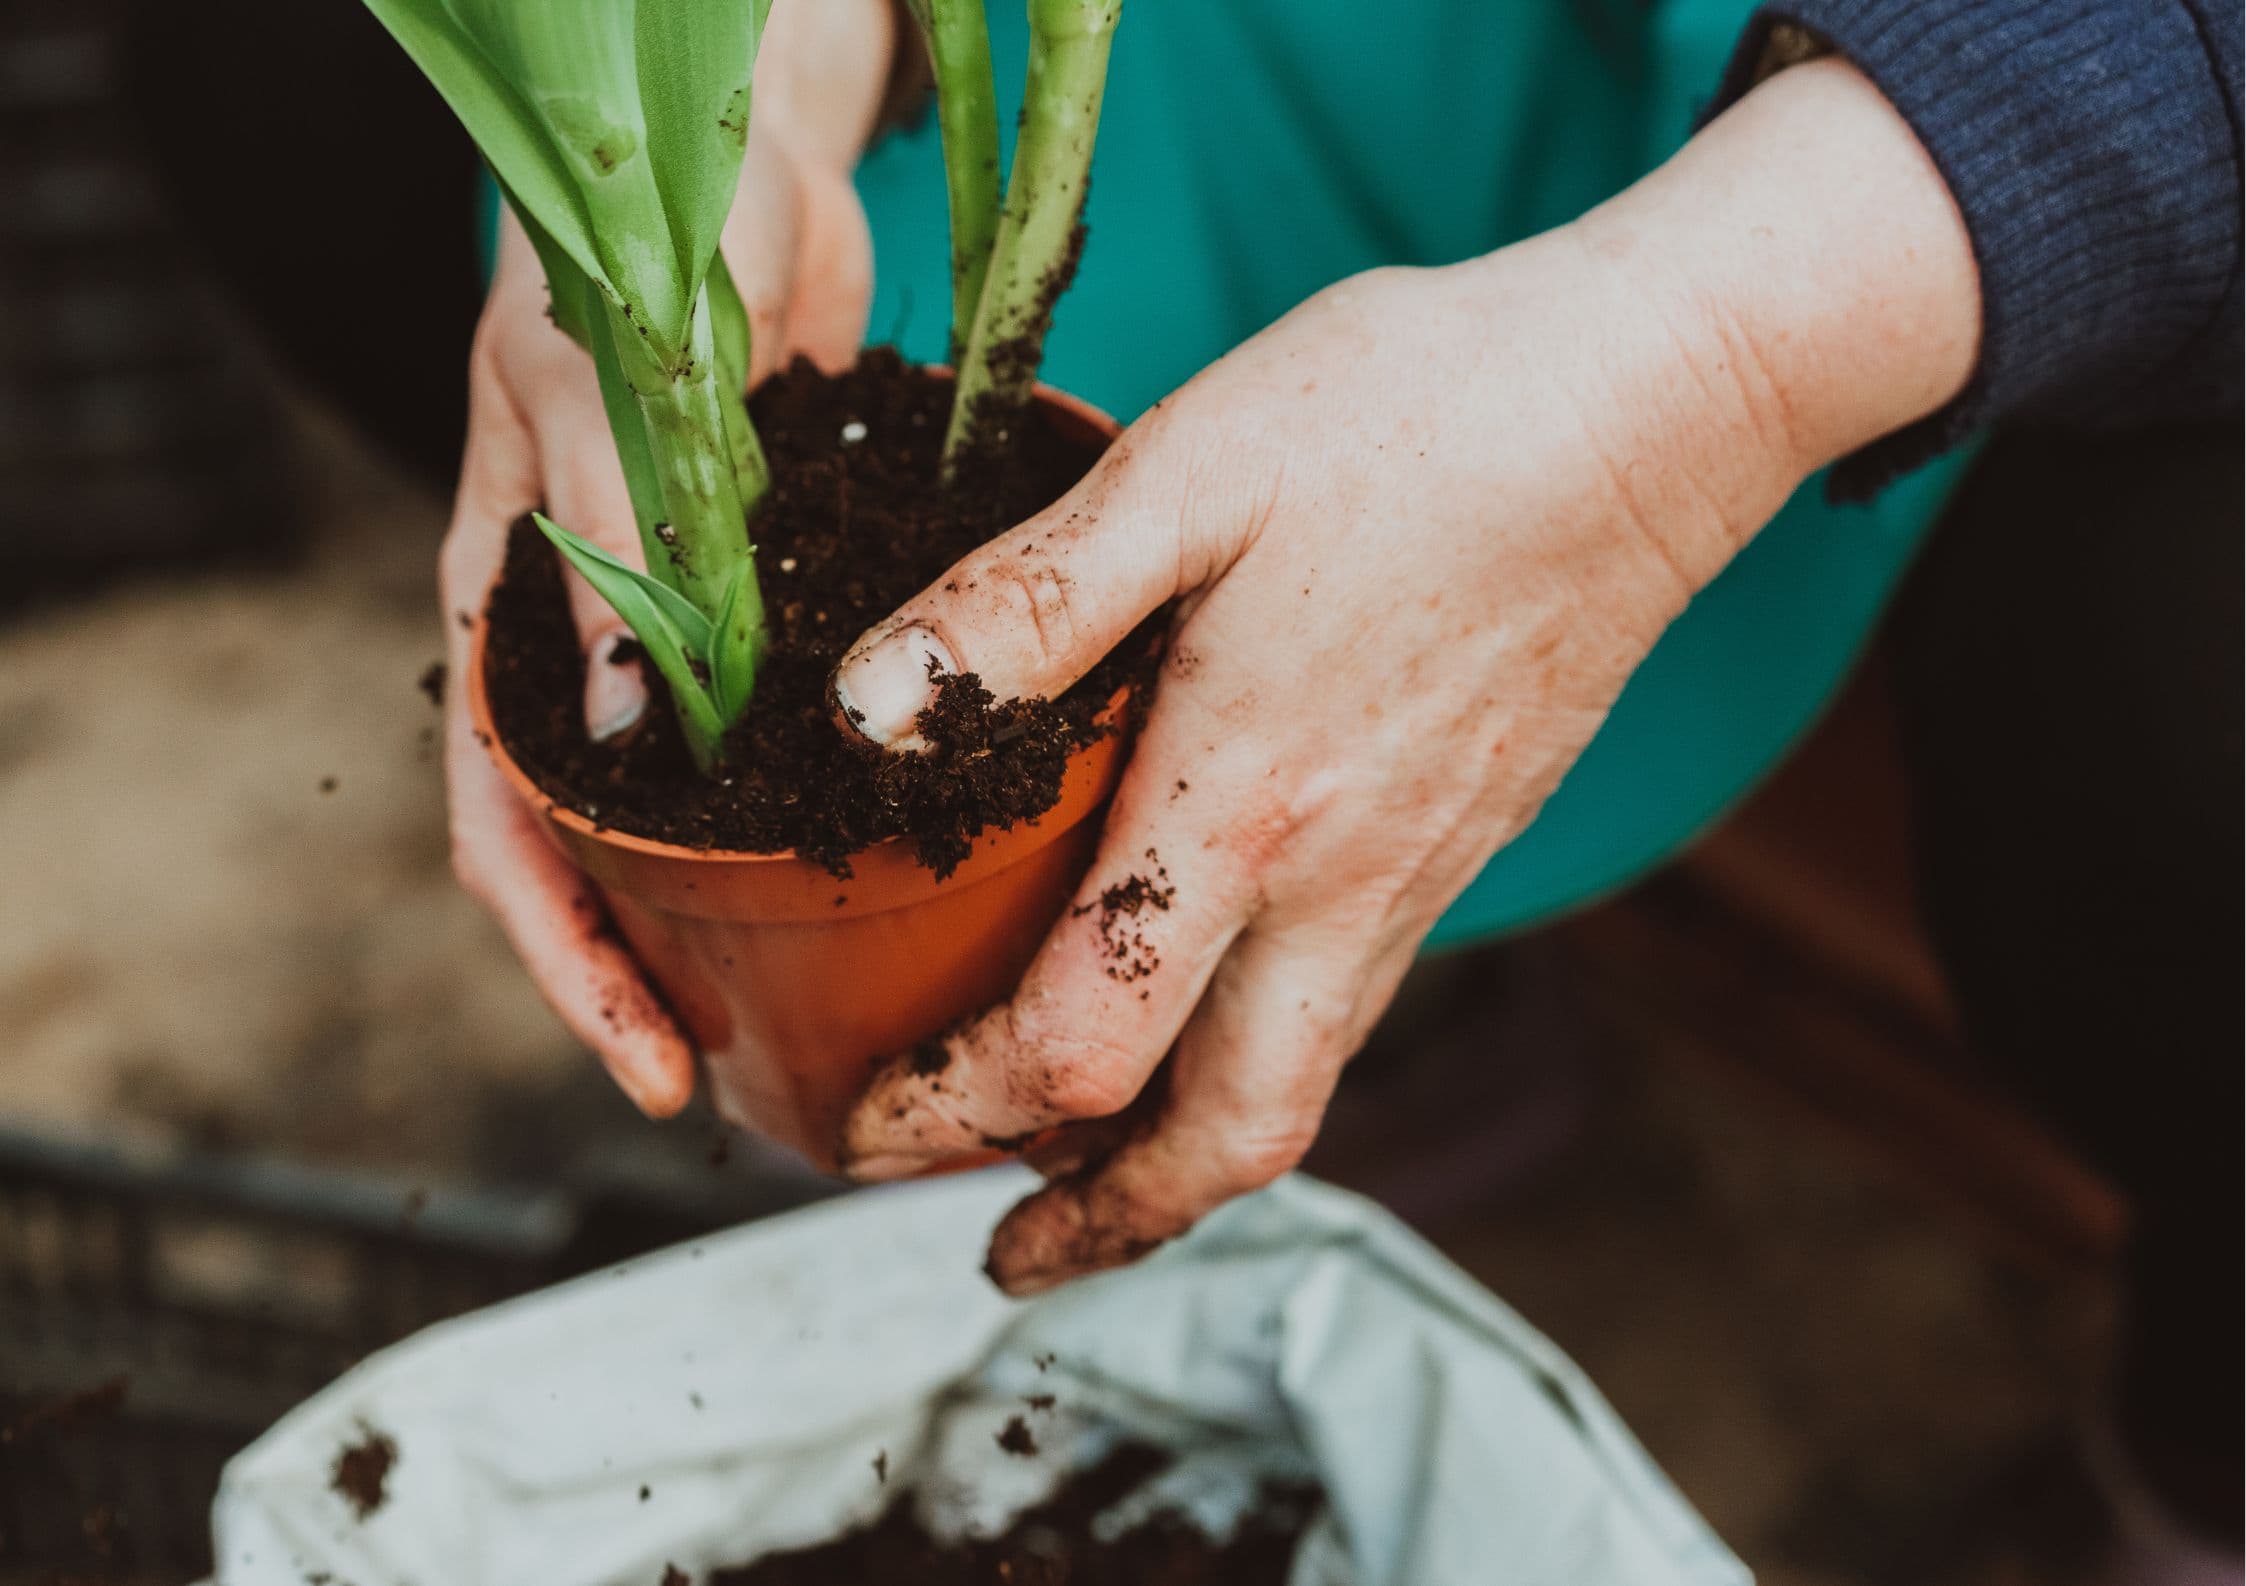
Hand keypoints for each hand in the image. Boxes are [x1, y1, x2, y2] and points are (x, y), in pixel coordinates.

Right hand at [441, 2, 891, 1115]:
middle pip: (604, 855)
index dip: (569, 965)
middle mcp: (590, 648)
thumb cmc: (634, 249)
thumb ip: (618, 555)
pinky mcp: (776, 598)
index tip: (649, 1067)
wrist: (742, 157)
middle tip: (757, 1074)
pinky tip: (906, 853)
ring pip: (699, 810)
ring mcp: (685, 631)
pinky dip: (824, 799)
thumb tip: (634, 739)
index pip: (505, 834)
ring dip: (745, 909)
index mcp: (505, 618)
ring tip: (838, 1002)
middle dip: (660, 972)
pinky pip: (789, 728)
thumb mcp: (602, 395)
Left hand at [832, 59, 1979, 1290]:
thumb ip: (1021, 610)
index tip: (862, 1128)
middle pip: (1225, 1141)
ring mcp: (1419, 877)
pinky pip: (1347, 1008)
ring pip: (1295, 1089)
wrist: (1652, 405)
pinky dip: (1252, 1061)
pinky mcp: (1461, 843)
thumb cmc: (1417, 417)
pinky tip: (1202, 1000)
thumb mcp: (1188, 475)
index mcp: (1247, 807)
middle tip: (998, 1254)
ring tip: (1078, 1169)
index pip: (1081, 1047)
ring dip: (1175, 1163)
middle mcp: (1343, 884)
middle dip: (1098, 1224)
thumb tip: (861, 717)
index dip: (950, 1115)